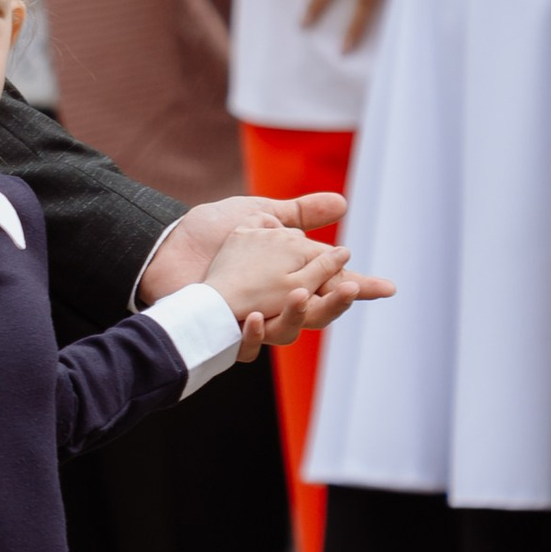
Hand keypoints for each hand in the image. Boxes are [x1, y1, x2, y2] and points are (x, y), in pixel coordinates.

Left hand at [138, 193, 390, 349]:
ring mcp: (251, 320)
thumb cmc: (208, 232)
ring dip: (299, 316)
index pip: (330, 284)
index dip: (357, 287)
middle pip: (317, 313)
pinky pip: (246, 348)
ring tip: (301, 294)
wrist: (163, 246)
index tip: (388, 287)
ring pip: (288, 333)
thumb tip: (342, 203)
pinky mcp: (224, 334)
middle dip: (336, 303)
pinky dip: (254, 336)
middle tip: (349, 288)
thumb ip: (298, 214)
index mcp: (286, 276)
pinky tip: (256, 316)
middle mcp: (274, 301)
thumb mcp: (258, 214)